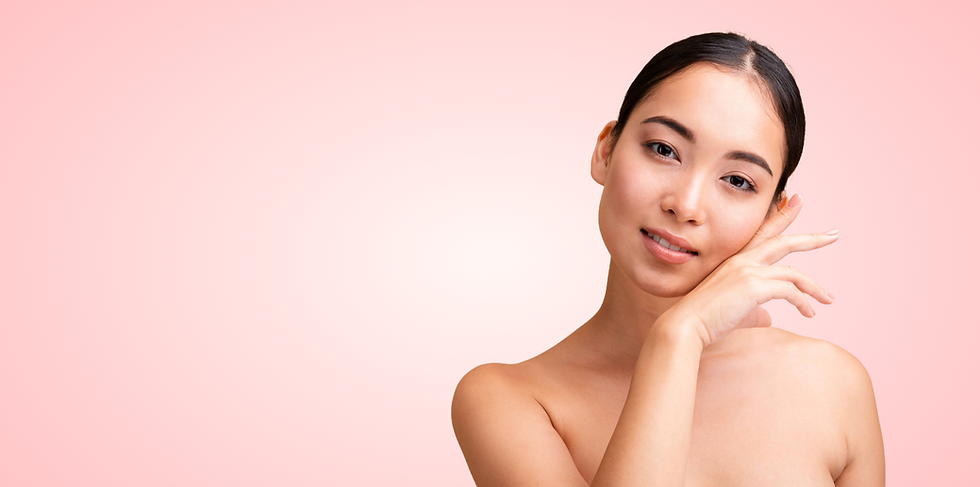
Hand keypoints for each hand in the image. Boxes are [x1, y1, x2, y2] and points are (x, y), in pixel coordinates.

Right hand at [659, 194, 838, 347]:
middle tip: (834, 234)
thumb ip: (755, 310)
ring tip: (829, 299)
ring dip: (815, 287)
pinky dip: (803, 302)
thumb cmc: (708, 319)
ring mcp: (748, 271)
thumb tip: (769, 318)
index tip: (795, 201)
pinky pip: (790, 291)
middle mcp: (742, 260)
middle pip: (784, 241)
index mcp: (736, 260)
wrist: (688, 325)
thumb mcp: (736, 310)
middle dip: (811, 238)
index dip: (780, 215)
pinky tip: (809, 313)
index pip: (762, 232)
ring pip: (793, 273)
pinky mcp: (754, 286)